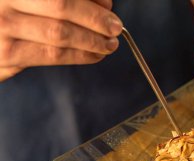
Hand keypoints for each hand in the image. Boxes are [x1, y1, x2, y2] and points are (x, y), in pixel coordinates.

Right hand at [0, 0, 122, 81]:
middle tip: (115, 27)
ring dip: (92, 41)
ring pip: (59, 35)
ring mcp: (2, 28)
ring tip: (109, 44)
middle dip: (95, 19)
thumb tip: (103, 3)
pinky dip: (79, 55)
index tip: (108, 5)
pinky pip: (51, 55)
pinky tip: (94, 55)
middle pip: (61, 7)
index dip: (89, 2)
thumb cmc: (10, 12)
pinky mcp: (6, 56)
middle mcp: (4, 2)